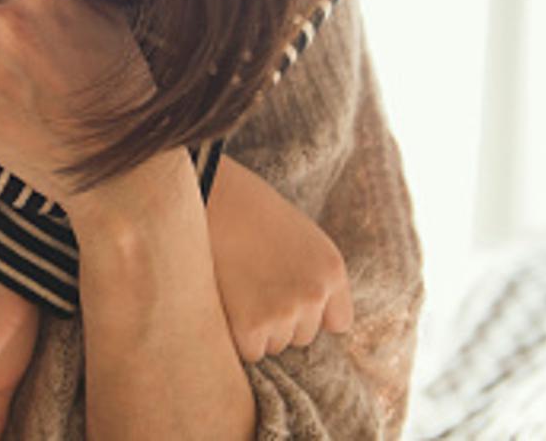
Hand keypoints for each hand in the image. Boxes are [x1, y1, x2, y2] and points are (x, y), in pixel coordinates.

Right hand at [206, 156, 352, 359]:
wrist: (208, 195)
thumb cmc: (244, 206)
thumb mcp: (297, 233)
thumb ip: (309, 272)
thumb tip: (304, 312)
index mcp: (331, 269)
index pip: (337, 322)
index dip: (309, 314)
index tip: (285, 300)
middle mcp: (314, 294)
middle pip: (301, 336)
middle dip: (279, 320)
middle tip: (250, 287)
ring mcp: (284, 312)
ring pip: (274, 344)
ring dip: (256, 328)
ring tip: (235, 290)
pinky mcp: (251, 326)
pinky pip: (250, 351)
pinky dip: (235, 336)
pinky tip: (224, 303)